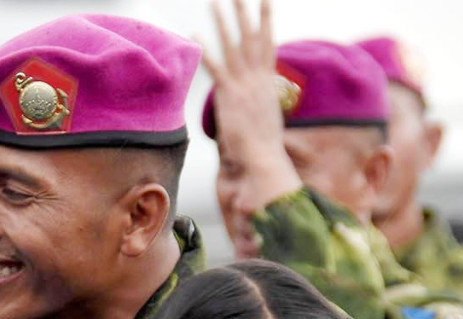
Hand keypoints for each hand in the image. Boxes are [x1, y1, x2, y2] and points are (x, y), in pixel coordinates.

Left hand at [201, 0, 299, 200]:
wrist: (264, 158)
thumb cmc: (263, 147)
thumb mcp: (265, 119)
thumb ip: (258, 104)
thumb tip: (255, 105)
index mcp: (267, 82)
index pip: (267, 44)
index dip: (266, 21)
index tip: (265, 1)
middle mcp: (258, 78)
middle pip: (252, 36)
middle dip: (246, 12)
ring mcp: (244, 84)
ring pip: (233, 45)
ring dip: (224, 21)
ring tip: (216, 1)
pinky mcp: (230, 94)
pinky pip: (216, 67)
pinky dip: (206, 50)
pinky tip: (195, 34)